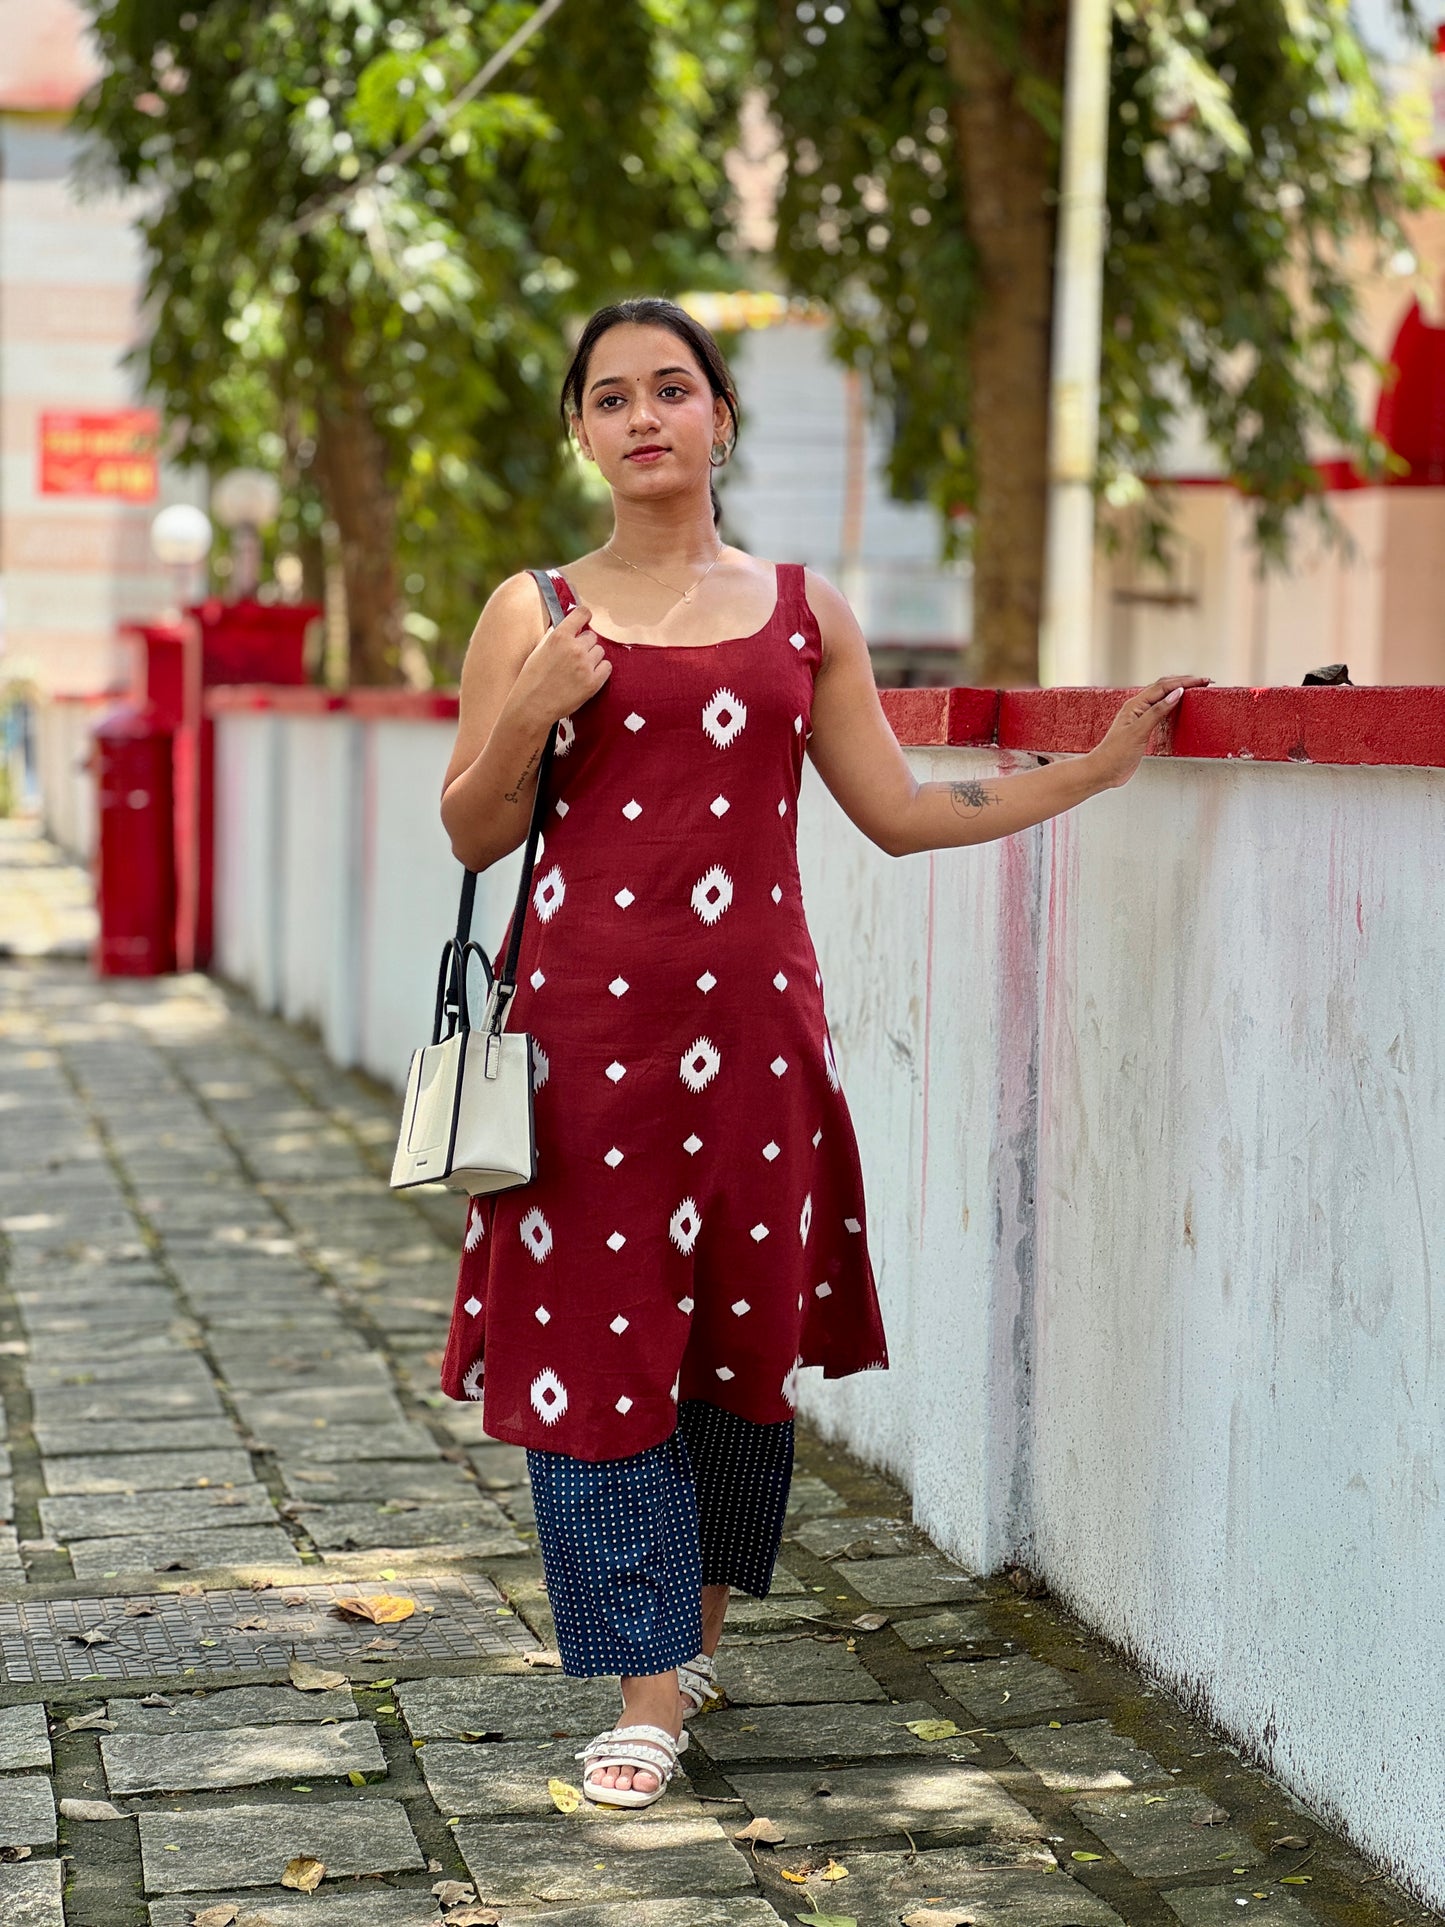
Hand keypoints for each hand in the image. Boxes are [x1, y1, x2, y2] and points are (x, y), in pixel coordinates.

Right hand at [513, 601, 610, 725]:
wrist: (532, 706)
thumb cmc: (532, 679)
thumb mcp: (540, 649)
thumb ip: (557, 636)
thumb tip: (571, 626)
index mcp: (559, 636)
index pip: (582, 614)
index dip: (585, 616)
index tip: (585, 619)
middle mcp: (575, 648)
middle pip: (592, 636)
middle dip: (584, 644)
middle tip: (573, 658)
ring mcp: (585, 665)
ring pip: (600, 651)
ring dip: (592, 657)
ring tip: (578, 669)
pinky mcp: (593, 682)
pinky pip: (607, 667)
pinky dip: (600, 670)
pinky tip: (588, 676)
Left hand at [1085, 674, 1211, 789]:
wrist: (1104, 772)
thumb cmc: (1115, 754)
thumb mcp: (1139, 731)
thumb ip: (1157, 712)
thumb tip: (1176, 693)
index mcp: (1135, 705)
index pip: (1163, 687)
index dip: (1184, 682)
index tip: (1201, 681)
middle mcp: (1137, 709)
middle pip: (1163, 688)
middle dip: (1184, 683)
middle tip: (1204, 682)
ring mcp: (1140, 718)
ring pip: (1162, 698)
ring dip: (1179, 692)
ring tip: (1196, 690)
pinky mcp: (1143, 730)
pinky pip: (1161, 712)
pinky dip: (1173, 706)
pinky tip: (1180, 708)